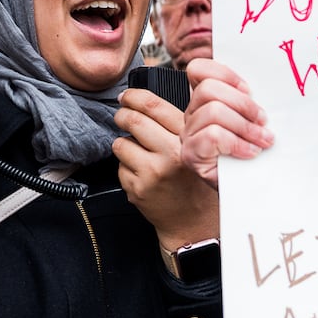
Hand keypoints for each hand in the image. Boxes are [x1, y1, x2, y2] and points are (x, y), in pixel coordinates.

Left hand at [113, 89, 218, 253]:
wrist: (194, 221)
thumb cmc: (195, 181)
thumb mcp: (197, 147)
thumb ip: (178, 124)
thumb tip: (145, 99)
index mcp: (187, 139)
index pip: (154, 106)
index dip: (134, 97)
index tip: (127, 96)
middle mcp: (170, 155)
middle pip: (132, 121)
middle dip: (122, 115)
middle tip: (122, 116)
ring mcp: (152, 173)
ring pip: (121, 143)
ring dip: (125, 144)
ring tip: (139, 152)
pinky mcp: (137, 189)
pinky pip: (120, 166)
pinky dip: (126, 166)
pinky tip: (141, 173)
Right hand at [180, 58, 273, 189]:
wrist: (249, 193)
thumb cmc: (252, 158)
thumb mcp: (252, 122)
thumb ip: (249, 103)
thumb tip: (269, 86)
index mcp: (205, 102)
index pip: (199, 70)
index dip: (224, 73)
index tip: (249, 89)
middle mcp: (192, 115)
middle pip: (208, 89)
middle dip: (242, 103)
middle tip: (262, 121)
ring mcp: (188, 135)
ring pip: (213, 111)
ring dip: (244, 126)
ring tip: (262, 140)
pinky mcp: (191, 155)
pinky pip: (212, 135)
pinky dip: (236, 143)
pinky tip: (249, 152)